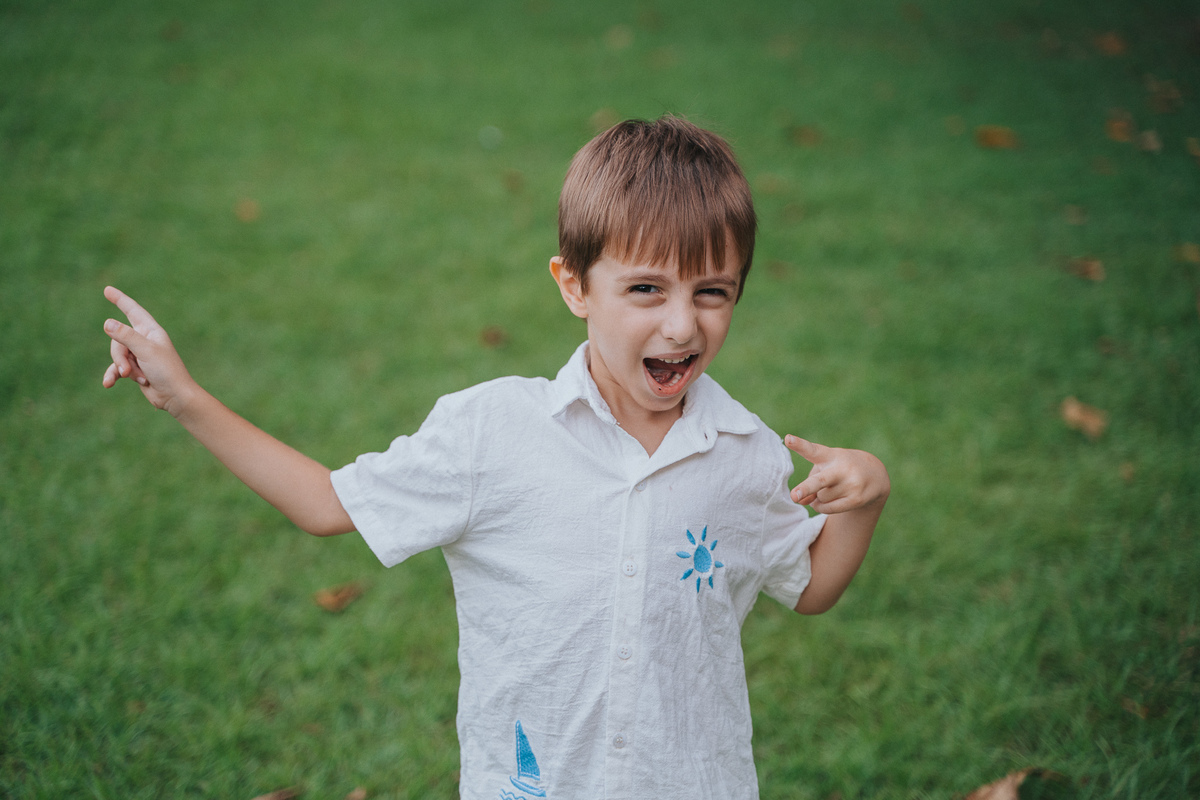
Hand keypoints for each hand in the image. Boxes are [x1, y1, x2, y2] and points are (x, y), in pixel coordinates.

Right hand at [101, 286, 196, 415]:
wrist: (175, 397)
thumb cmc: (166, 371)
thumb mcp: (145, 351)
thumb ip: (126, 336)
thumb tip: (107, 323)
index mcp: (151, 331)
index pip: (132, 310)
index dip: (120, 300)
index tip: (107, 290)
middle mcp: (144, 340)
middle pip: (118, 339)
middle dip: (120, 356)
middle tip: (129, 370)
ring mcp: (139, 354)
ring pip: (117, 355)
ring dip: (123, 368)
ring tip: (137, 378)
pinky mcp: (135, 368)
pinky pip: (116, 368)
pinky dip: (114, 375)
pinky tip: (109, 384)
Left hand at [785, 435, 889, 514]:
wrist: (875, 475)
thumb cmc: (839, 470)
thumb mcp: (824, 469)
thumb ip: (809, 483)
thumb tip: (800, 500)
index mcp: (830, 455)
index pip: (813, 450)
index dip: (799, 445)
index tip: (787, 439)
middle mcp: (841, 468)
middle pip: (820, 481)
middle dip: (806, 488)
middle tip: (794, 496)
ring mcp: (851, 484)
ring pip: (820, 498)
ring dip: (818, 498)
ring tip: (828, 490)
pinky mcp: (857, 499)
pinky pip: (828, 509)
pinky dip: (821, 508)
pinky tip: (824, 502)